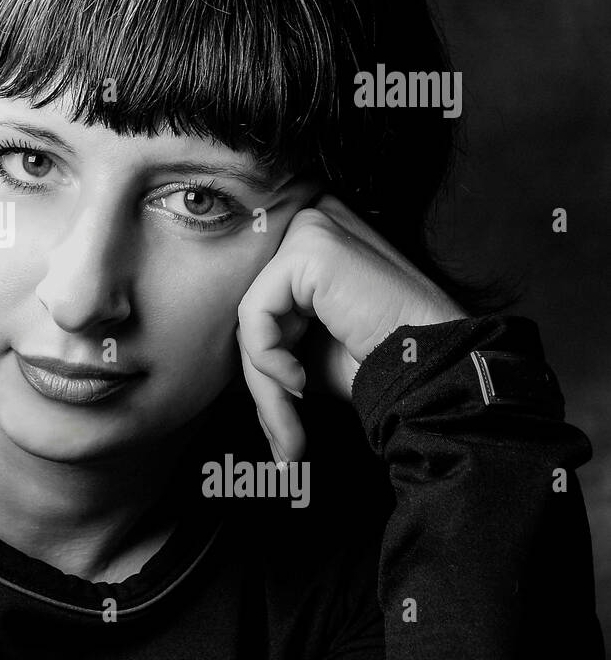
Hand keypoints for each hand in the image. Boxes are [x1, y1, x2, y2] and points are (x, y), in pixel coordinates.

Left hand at [234, 193, 465, 463]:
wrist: (435, 370)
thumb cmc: (382, 360)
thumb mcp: (308, 350)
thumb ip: (267, 340)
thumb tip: (226, 363)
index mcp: (313, 240)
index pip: (261, 301)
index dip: (264, 363)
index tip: (282, 416)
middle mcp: (312, 220)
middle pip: (254, 308)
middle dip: (263, 381)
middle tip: (284, 439)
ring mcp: (313, 227)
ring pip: (251, 317)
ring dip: (266, 384)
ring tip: (291, 427)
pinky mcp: (310, 248)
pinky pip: (254, 313)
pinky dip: (268, 358)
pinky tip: (300, 379)